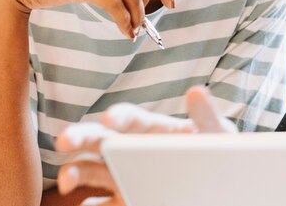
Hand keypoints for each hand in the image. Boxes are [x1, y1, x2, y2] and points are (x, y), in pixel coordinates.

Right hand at [55, 86, 235, 205]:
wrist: (222, 185)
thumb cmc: (218, 153)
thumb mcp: (218, 135)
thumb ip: (207, 117)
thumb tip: (197, 92)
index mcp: (153, 130)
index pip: (130, 118)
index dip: (118, 117)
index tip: (109, 120)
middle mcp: (131, 150)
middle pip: (98, 140)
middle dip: (79, 137)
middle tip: (63, 141)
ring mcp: (124, 177)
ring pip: (90, 172)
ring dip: (74, 173)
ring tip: (67, 181)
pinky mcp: (123, 201)